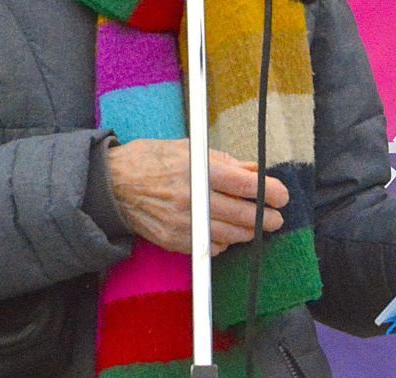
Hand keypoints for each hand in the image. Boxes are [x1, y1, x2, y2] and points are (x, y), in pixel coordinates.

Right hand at [107, 139, 288, 255]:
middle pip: (243, 214)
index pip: (245, 184)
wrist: (113, 185)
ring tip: (256, 224)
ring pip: (231, 235)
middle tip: (276, 216)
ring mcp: (184, 224)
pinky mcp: (176, 242)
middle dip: (266, 217)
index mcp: (197, 170)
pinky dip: (223, 241)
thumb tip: (253, 169)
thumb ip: (225, 161)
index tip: (281, 194)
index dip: (270, 191)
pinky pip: (211, 247)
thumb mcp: (188, 148)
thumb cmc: (151, 159)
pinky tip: (226, 232)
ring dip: (248, 231)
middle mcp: (193, 199)